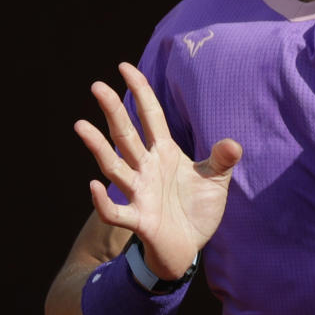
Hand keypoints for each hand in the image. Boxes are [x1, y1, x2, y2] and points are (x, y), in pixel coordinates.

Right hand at [74, 62, 241, 279]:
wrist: (190, 247)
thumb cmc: (196, 209)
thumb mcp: (216, 180)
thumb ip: (221, 160)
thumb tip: (233, 144)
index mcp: (163, 152)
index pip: (150, 116)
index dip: (139, 91)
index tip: (124, 66)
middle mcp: (146, 168)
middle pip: (126, 134)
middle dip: (113, 110)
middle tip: (97, 85)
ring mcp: (140, 192)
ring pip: (114, 166)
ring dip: (97, 147)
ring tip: (80, 125)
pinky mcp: (139, 220)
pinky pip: (116, 211)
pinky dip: (103, 201)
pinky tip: (94, 185)